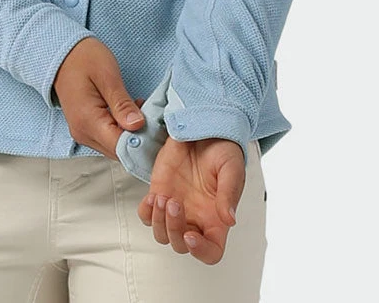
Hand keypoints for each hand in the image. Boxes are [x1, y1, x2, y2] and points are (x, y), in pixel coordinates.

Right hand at [52, 37, 145, 159]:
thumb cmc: (84, 59)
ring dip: (131, 134)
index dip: (141, 141)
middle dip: (139, 138)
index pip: (120, 147)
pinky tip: (130, 113)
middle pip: (118, 151)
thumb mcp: (107, 76)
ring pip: (114, 147)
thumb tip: (138, 126)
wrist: (63, 54)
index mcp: (88, 121)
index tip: (156, 127)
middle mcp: (83, 133)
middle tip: (152, 116)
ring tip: (141, 109)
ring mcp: (83, 133)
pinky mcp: (86, 129)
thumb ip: (122, 103)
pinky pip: (108, 138)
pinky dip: (122, 130)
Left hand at [136, 135, 245, 264]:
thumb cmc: (222, 148)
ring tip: (163, 197)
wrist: (202, 126)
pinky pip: (147, 215)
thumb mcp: (231, 167)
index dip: (200, 252)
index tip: (191, 236)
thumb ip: (229, 193)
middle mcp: (196, 217)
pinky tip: (154, 195)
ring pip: (162, 234)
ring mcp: (177, 207)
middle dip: (174, 229)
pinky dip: (146, 211)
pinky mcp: (160, 193)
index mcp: (216, 218)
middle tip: (175, 203)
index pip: (211, 252)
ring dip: (159, 221)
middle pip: (181, 245)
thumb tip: (230, 220)